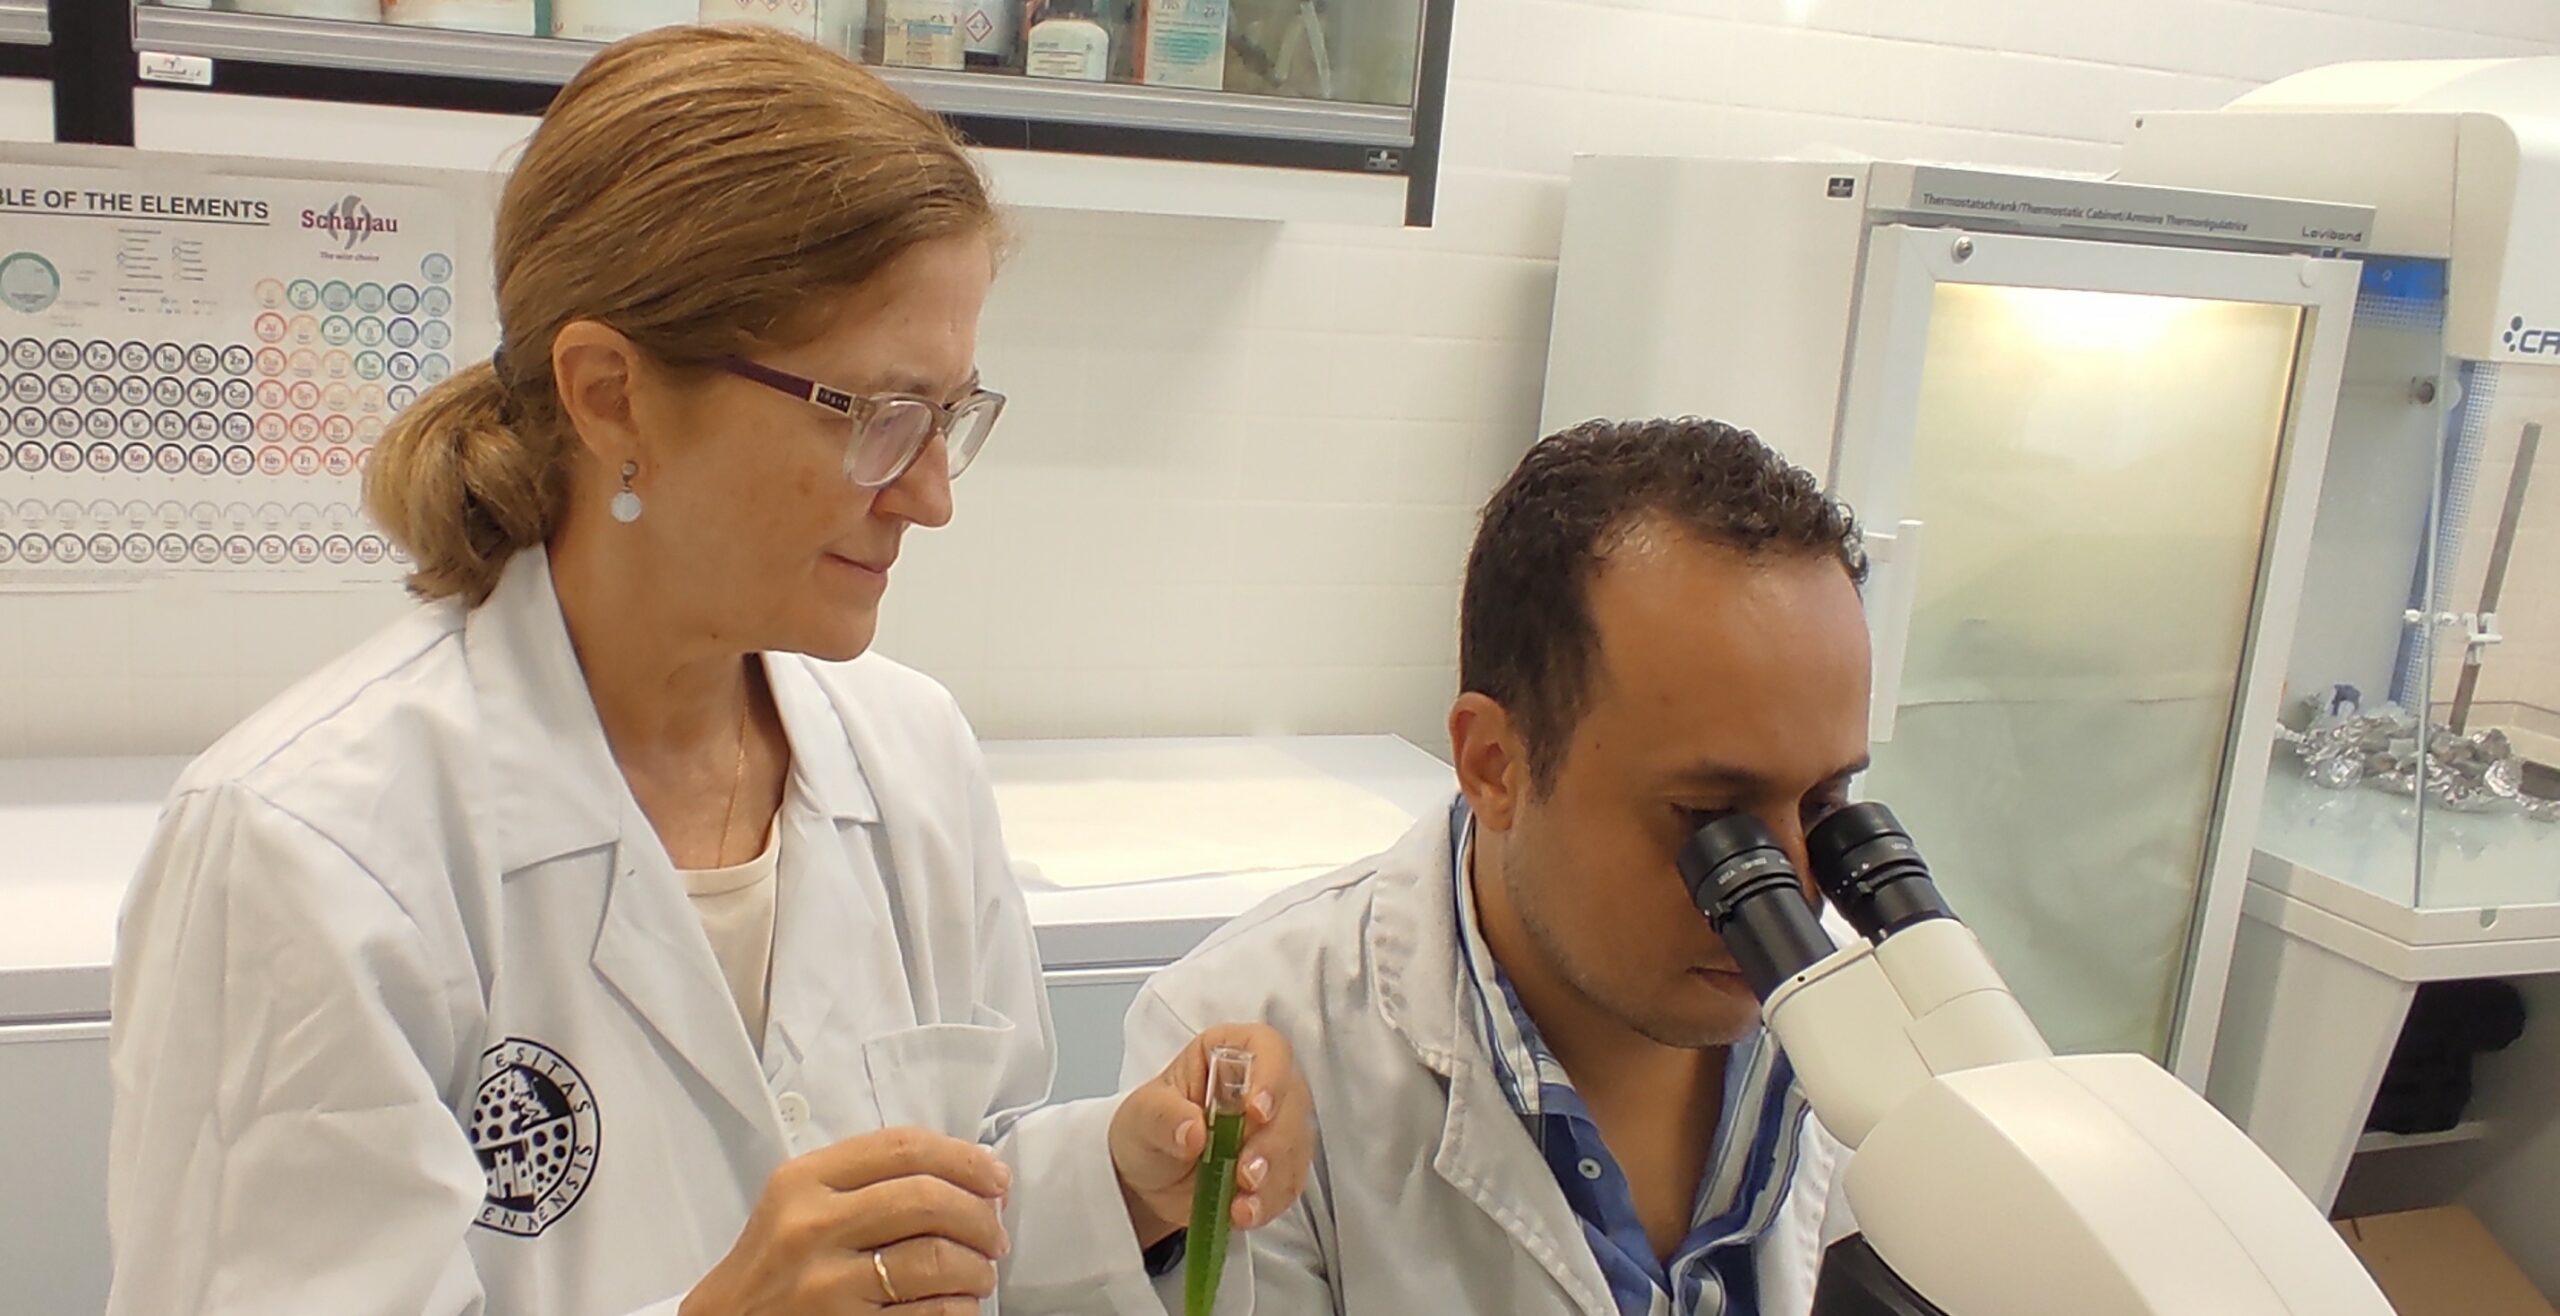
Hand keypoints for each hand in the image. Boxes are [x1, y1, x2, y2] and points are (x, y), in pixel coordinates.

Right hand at [681, 1126, 1011, 1314]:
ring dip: (977, 1267)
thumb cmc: (773, 1266)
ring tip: (980, 1273)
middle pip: (928, 1200)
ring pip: (936, 1259)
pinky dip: (960, 1308)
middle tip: (995, 1233)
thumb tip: (964, 1173)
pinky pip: (930, 1313)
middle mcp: (812, 1228)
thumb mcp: (799, 1203)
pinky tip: (960, 1304)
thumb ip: (866, 1179)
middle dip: (980, 1216)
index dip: (965, 1159)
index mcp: (804, 1181)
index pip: (903, 1148)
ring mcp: (827, 1285)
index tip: (995, 1177)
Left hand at [1108, 1023, 1313, 1247]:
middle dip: (1273, 1143)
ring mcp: (1276, 1126)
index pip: (1267, 1049)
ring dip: (1273, 1179)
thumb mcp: (1141, 1117)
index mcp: (1229, 1052)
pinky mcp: (1279, 1166)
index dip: (1270, 1077)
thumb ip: (1163, 1118)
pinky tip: (1244, 1213)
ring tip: (1240, 1204)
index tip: (1255, 1112)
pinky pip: (1289, 1183)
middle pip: (1292, 1102)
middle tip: (1246, 1173)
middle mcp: (1262, 1084)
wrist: (1148, 1177)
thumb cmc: (1148, 1128)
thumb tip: (1192, 1130)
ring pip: (1296, 1146)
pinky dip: (1270, 1202)